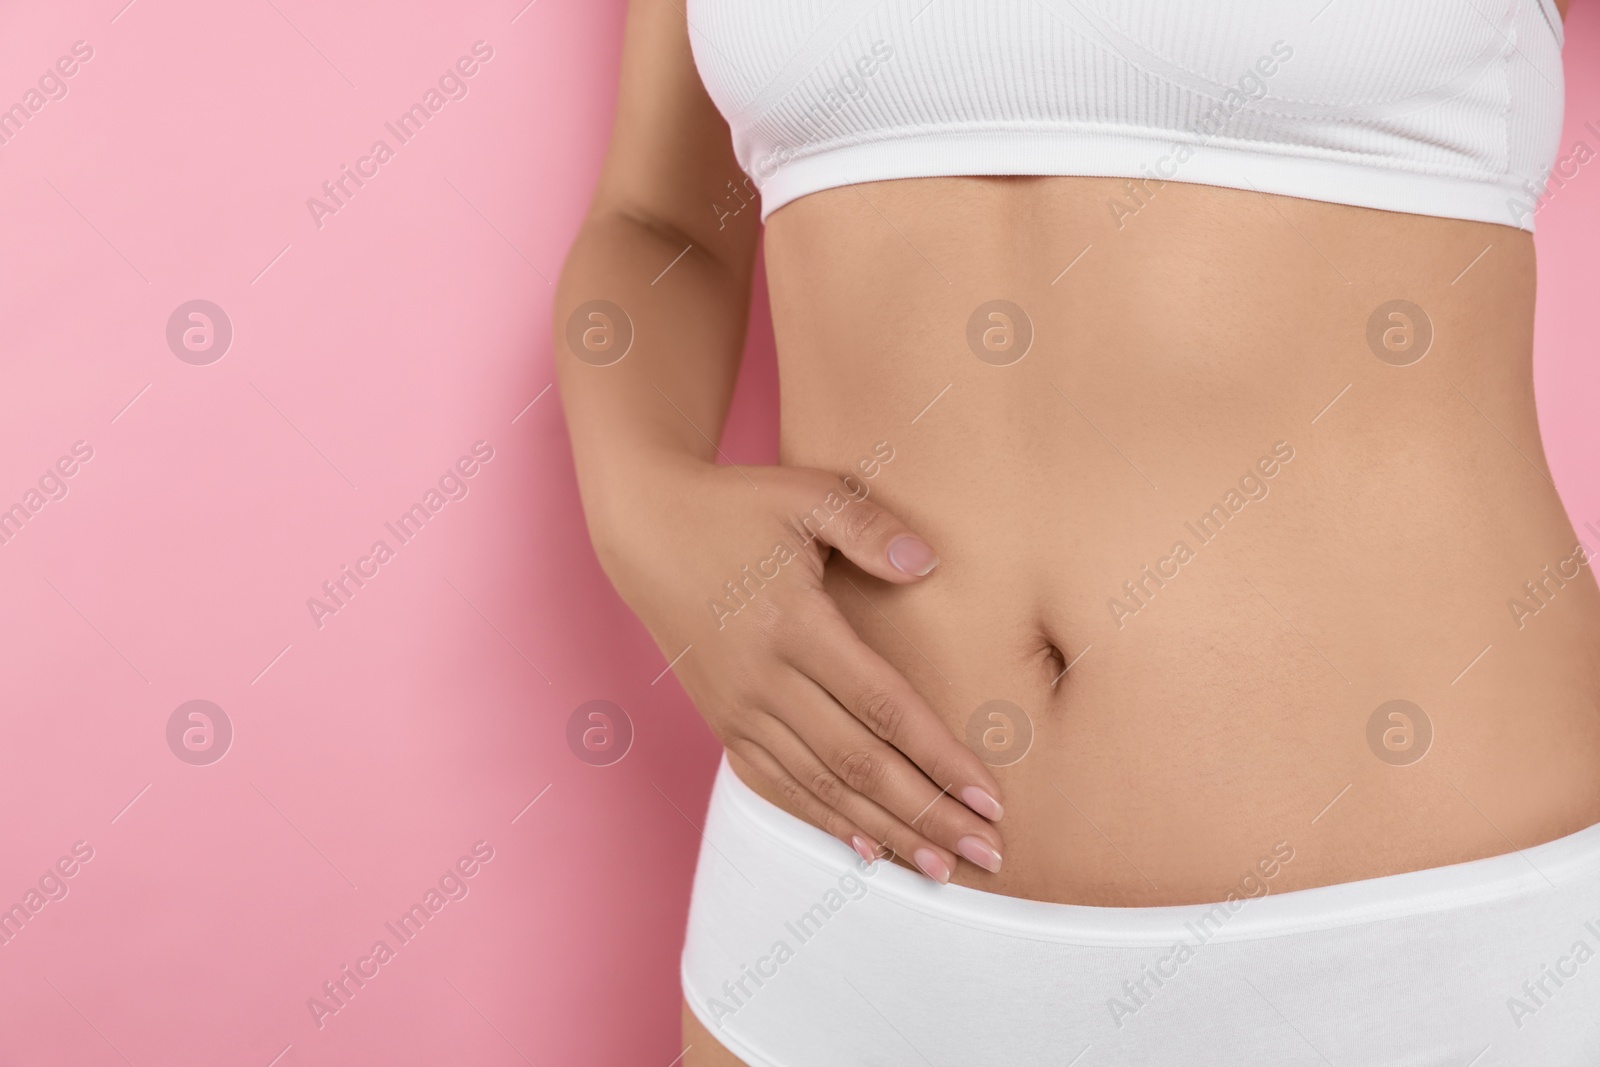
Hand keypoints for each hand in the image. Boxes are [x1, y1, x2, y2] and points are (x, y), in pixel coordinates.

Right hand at [593, 457, 1004, 881]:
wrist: (647, 531)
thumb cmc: (737, 507)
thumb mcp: (805, 494)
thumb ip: (869, 527)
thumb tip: (927, 563)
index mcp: (794, 626)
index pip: (883, 707)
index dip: (939, 758)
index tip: (989, 798)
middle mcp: (765, 680)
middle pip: (860, 764)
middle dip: (928, 815)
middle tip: (989, 853)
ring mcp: (739, 708)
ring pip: (822, 787)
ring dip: (886, 832)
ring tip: (942, 868)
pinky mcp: (723, 722)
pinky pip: (780, 785)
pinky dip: (827, 821)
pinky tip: (868, 850)